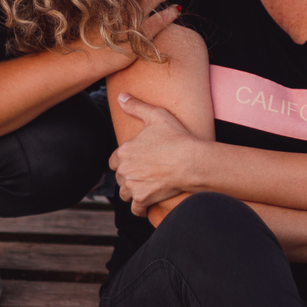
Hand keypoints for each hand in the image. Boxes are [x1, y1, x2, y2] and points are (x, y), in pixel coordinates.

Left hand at [110, 96, 202, 210]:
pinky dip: (139, 208)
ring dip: (132, 192)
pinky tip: (146, 205)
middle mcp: (125, 170)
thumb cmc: (176, 137)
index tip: (134, 161)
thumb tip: (121, 97)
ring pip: (125, 193)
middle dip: (128, 176)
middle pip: (120, 178)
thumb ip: (136, 106)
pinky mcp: (143, 199)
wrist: (191, 161)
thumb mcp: (156, 116)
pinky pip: (135, 209)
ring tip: (144, 188)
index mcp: (124, 151)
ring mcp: (133, 186)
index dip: (124, 161)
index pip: (114, 161)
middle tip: (142, 174)